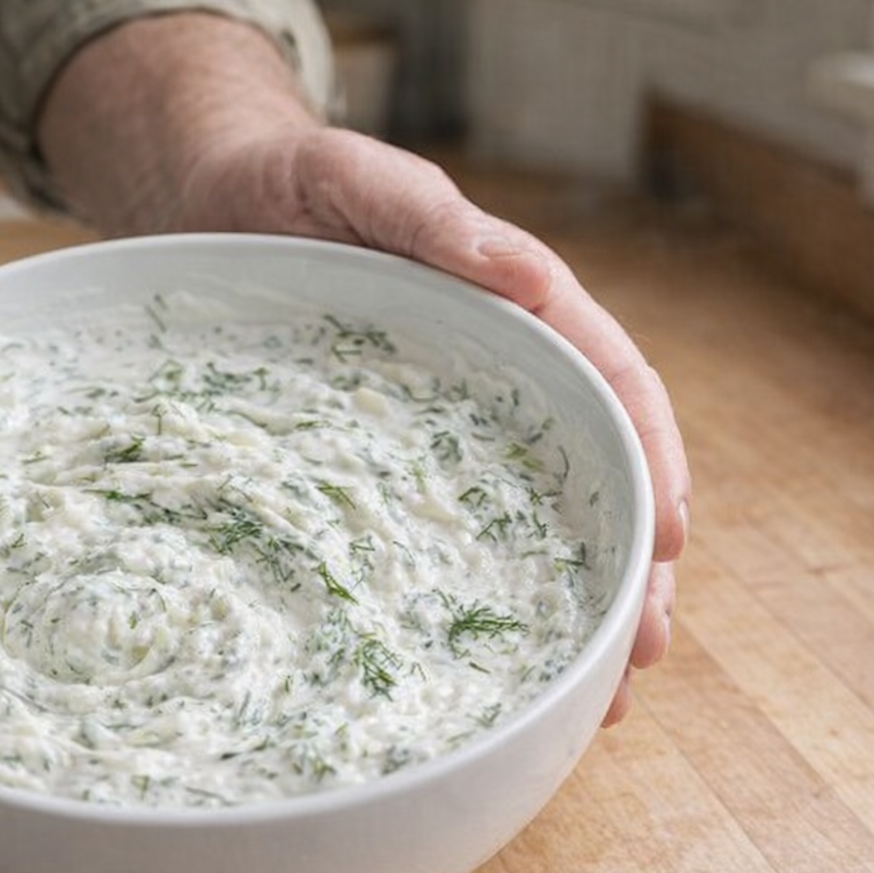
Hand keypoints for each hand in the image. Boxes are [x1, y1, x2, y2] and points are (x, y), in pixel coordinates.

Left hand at [174, 127, 689, 725]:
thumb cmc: (290, 184)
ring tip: (591, 692)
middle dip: (625, 562)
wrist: (204, 203)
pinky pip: (431, 525)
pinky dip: (468, 591)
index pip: (607, 381)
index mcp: (509, 305)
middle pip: (587, 469)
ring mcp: (435, 421)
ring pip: (523, 514)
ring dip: (566, 598)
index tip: (668, 538)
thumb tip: (531, 278)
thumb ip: (435, 220)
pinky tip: (475, 660)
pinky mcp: (372, 456)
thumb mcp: (358, 180)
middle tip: (638, 654)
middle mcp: (490, 370)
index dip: (648, 459)